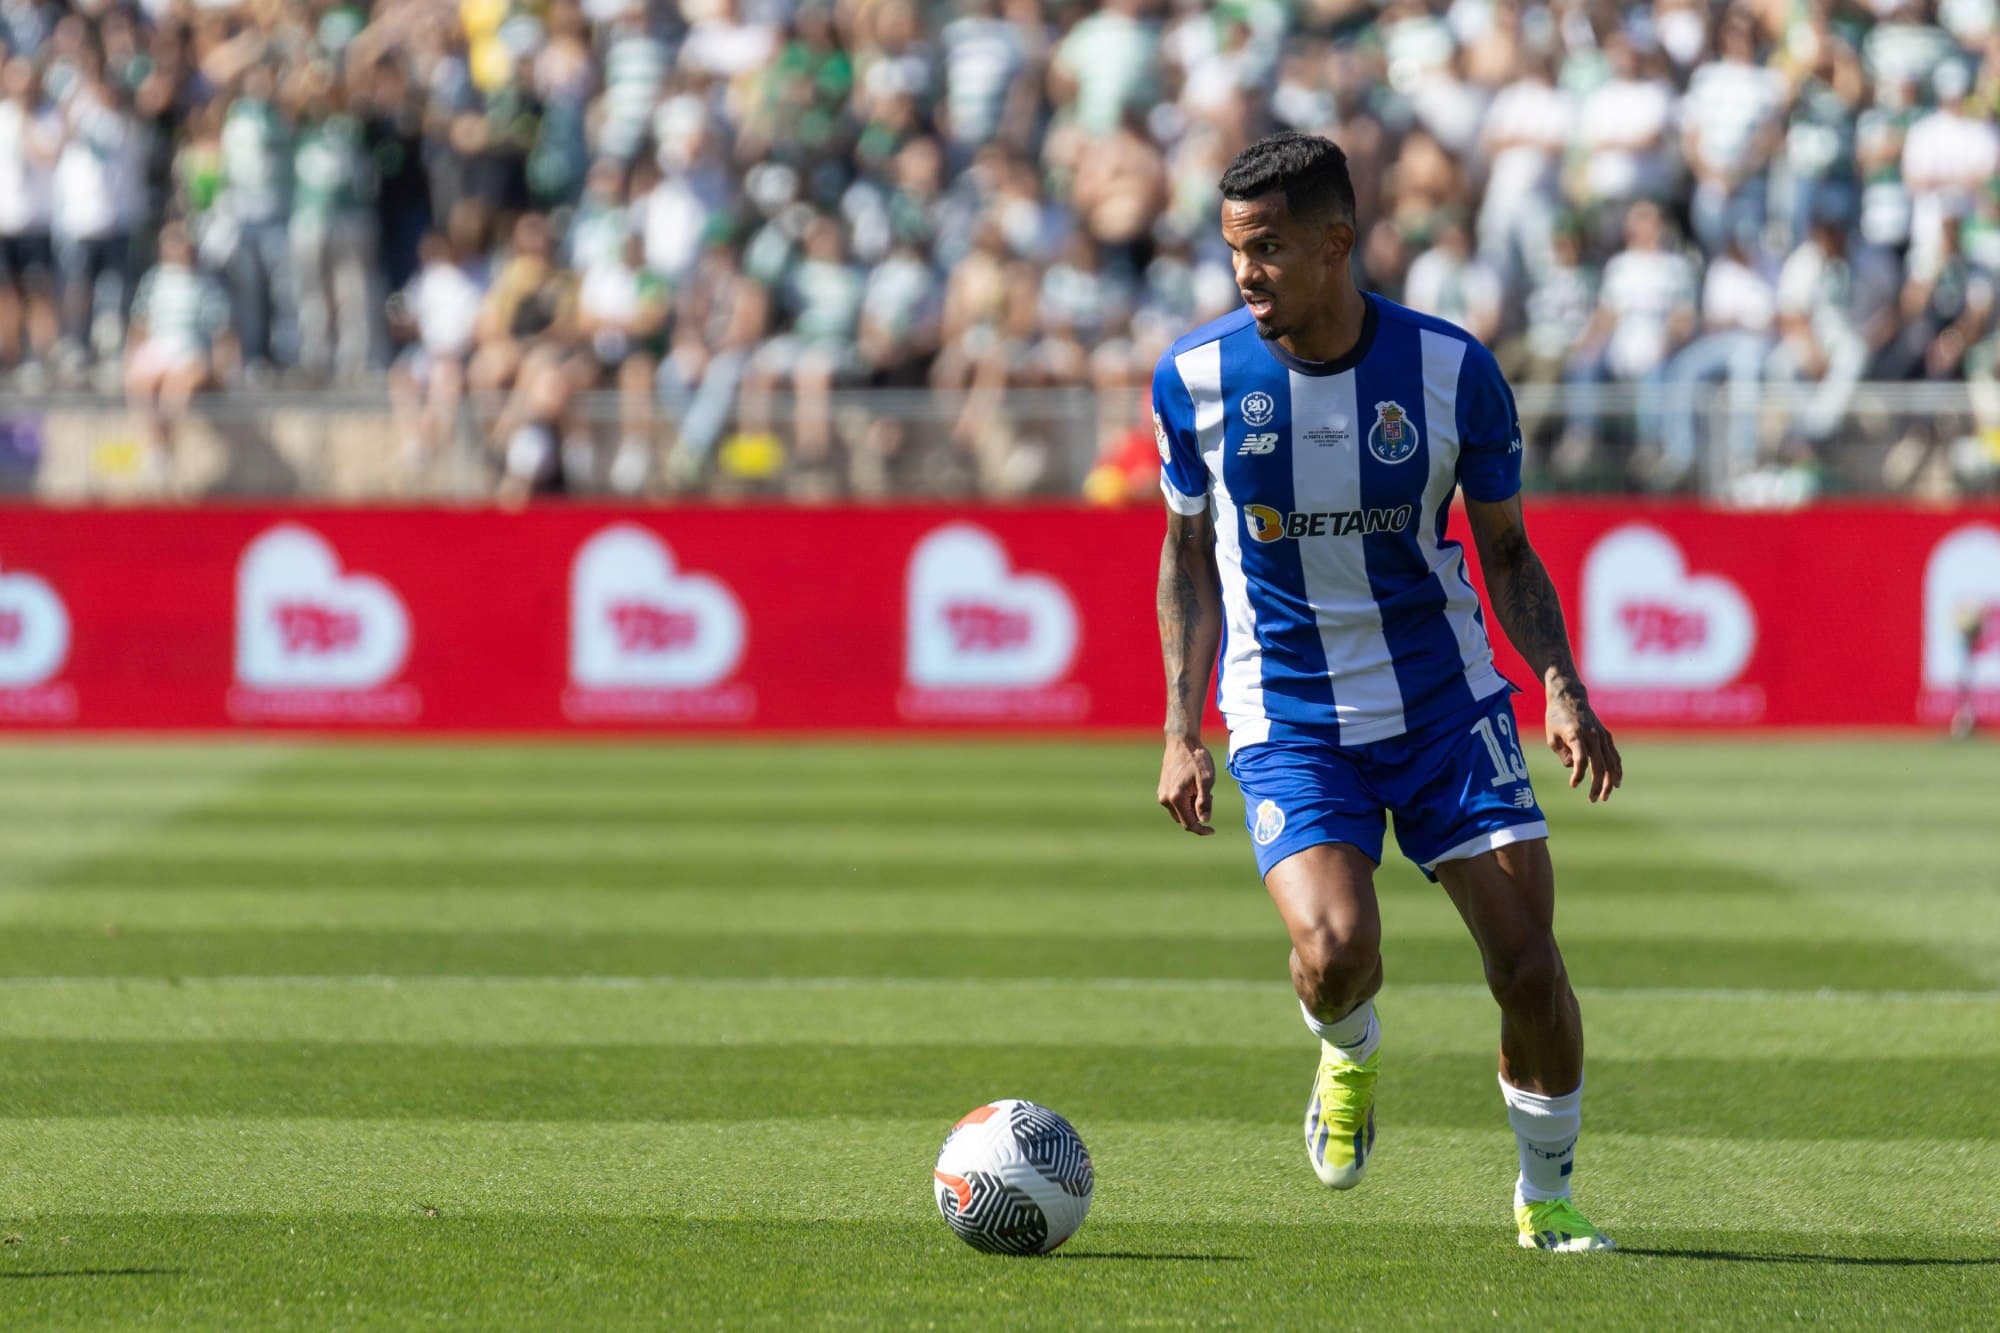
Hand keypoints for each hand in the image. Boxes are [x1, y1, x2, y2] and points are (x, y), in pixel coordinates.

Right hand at [1157, 734, 1215, 834]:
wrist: (1182, 741)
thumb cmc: (1196, 758)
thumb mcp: (1207, 779)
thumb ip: (1204, 802)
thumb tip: (1204, 821)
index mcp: (1176, 798)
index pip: (1189, 824)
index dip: (1201, 830)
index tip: (1213, 831)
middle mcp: (1165, 799)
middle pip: (1183, 819)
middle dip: (1198, 815)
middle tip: (1210, 797)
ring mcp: (1162, 793)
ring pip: (1179, 811)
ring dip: (1192, 808)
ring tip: (1203, 790)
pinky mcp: (1162, 788)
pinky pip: (1175, 803)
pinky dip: (1186, 801)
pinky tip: (1194, 787)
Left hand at [1544, 684, 1622, 802]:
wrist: (1569, 697)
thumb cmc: (1556, 718)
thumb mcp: (1551, 737)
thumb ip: (1562, 753)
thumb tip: (1574, 767)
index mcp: (1576, 735)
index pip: (1581, 760)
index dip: (1578, 775)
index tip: (1573, 785)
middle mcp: (1592, 736)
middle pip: (1599, 765)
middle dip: (1597, 785)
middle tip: (1592, 800)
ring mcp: (1602, 736)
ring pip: (1611, 763)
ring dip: (1609, 781)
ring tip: (1604, 797)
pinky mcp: (1606, 736)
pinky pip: (1615, 756)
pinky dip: (1617, 770)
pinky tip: (1616, 782)